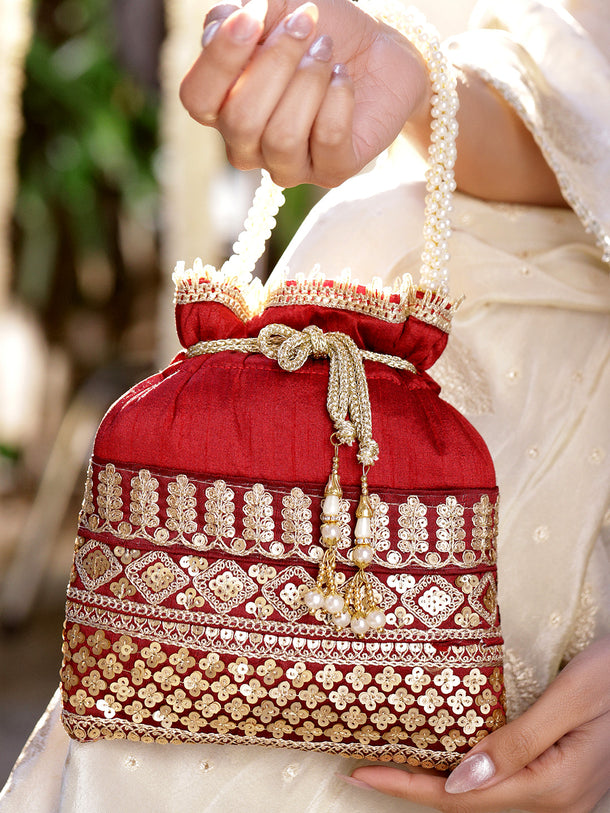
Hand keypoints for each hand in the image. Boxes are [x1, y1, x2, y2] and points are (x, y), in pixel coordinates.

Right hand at [179, 0, 428, 186]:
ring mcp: (289, 166)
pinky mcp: (332, 172)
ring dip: (310, 81)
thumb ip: (236, 15)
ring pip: (283, 136)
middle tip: (307, 24)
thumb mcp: (273, 8)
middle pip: (241, 120)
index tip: (254, 14)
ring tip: (328, 53)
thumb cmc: (317, 31)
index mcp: (222, 108)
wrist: (379, 51)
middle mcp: (247, 146)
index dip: (220, 58)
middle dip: (278, 62)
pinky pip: (327, 139)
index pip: (197, 100)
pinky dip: (340, 97)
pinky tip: (345, 79)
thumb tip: (217, 28)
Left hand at [348, 636, 609, 812]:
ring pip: (486, 800)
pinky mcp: (565, 782)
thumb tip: (459, 781)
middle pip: (468, 804)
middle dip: (412, 789)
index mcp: (554, 787)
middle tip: (362, 767)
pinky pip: (505, 789)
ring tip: (392, 764)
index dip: (407, 787)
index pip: (462, 797)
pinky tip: (445, 761)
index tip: (359, 773)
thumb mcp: (571, 699)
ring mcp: (564, 797)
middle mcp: (557, 803)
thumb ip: (519, 743)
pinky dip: (466, 778)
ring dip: (436, 785)